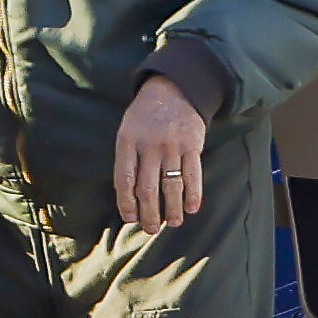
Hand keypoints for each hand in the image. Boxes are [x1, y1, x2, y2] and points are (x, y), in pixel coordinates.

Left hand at [112, 61, 213, 228]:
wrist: (174, 88)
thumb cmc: (147, 115)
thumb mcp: (128, 129)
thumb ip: (128, 158)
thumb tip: (130, 194)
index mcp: (128, 141)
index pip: (124, 180)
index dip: (126, 204)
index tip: (130, 218)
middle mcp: (149, 146)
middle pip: (147, 189)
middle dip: (149, 214)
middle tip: (151, 229)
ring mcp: (172, 146)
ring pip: (171, 186)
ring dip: (172, 209)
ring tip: (173, 223)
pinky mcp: (193, 146)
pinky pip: (193, 176)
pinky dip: (194, 195)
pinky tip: (192, 208)